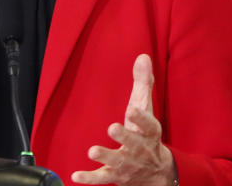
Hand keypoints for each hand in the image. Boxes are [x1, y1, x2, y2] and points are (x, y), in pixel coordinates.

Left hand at [71, 54, 176, 185]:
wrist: (156, 173)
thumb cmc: (146, 135)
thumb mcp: (147, 109)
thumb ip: (143, 83)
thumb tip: (143, 57)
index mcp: (149, 133)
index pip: (149, 125)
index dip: (141, 118)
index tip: (132, 109)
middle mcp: (139, 149)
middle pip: (133, 143)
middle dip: (124, 137)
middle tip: (112, 127)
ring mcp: (127, 164)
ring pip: (117, 161)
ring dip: (105, 156)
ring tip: (92, 151)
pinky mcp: (115, 175)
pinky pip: (102, 178)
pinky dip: (89, 178)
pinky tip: (75, 176)